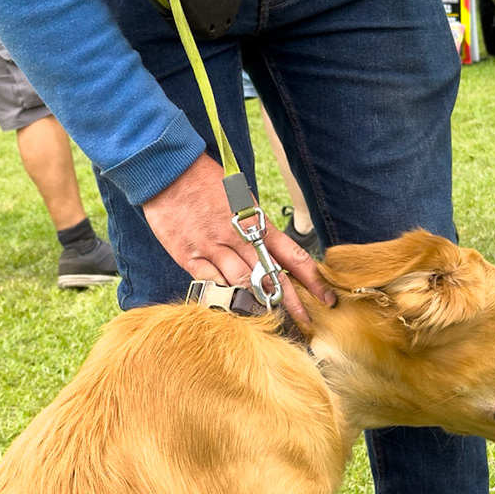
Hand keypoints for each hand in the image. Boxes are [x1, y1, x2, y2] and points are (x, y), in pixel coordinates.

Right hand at [141, 151, 332, 326]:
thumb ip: (254, 227)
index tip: (326, 297)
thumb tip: (270, 254)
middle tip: (306, 323)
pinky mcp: (190, 257)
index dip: (312, 279)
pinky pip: (212, 284)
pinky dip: (224, 299)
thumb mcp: (240, 199)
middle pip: (272, 276)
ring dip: (259, 305)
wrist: (168, 170)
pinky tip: (235, 312)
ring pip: (243, 284)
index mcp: (256, 222)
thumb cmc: (206, 181)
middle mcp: (239, 237)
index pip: (293, 255)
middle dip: (291, 302)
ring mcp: (214, 248)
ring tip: (272, 323)